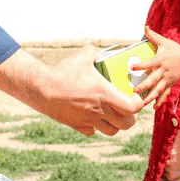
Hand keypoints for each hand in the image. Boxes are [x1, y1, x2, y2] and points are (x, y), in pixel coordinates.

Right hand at [0, 47, 143, 136]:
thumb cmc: (63, 72)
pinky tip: (92, 117)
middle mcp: (99, 111)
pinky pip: (92, 131)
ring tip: (113, 114)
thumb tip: (99, 48)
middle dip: (130, 117)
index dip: (138, 103)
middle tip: (127, 107)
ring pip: (112, 131)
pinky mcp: (76, 125)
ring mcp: (88, 120)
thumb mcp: (81, 56)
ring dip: (115, 124)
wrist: (41, 88)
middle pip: (126, 124)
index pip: (132, 108)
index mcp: (104, 95)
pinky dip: (95, 127)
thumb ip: (94, 51)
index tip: (135, 96)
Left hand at [131, 27, 179, 107]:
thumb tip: (145, 26)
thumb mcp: (165, 42)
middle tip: (135, 91)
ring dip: (150, 97)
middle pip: (152, 80)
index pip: (149, 63)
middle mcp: (163, 71)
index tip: (133, 68)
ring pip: (158, 90)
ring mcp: (167, 79)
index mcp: (160, 60)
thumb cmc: (176, 50)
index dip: (141, 66)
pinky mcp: (170, 84)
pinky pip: (164, 94)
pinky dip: (160, 101)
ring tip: (142, 103)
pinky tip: (154, 107)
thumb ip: (153, 36)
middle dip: (144, 86)